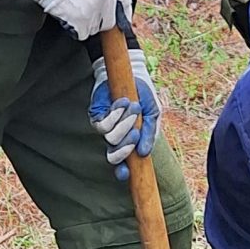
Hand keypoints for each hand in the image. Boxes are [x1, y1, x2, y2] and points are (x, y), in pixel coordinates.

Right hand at [29, 0, 128, 39]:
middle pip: (109, 21)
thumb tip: (111, 0)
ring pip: (95, 28)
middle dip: (98, 21)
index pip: (125, 2)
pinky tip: (67, 16)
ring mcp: (97, 7)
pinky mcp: (84, 19)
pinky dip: (75, 29)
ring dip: (84, 25)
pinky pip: (83, 33)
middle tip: (83, 13)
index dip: (122, 15)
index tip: (120, 23)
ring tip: (72, 10)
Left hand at [89, 46, 159, 177]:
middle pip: (113, 156)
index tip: (125, 173)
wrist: (133, 75)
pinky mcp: (96, 115)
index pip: (123, 164)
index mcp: (129, 142)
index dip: (122, 171)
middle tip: (135, 134)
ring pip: (110, 139)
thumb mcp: (153, 115)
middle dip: (124, 149)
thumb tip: (144, 154)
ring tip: (133, 108)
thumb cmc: (144, 97)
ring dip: (124, 124)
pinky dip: (115, 114)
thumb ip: (149, 134)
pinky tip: (123, 102)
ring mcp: (105, 127)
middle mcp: (115, 139)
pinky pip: (103, 124)